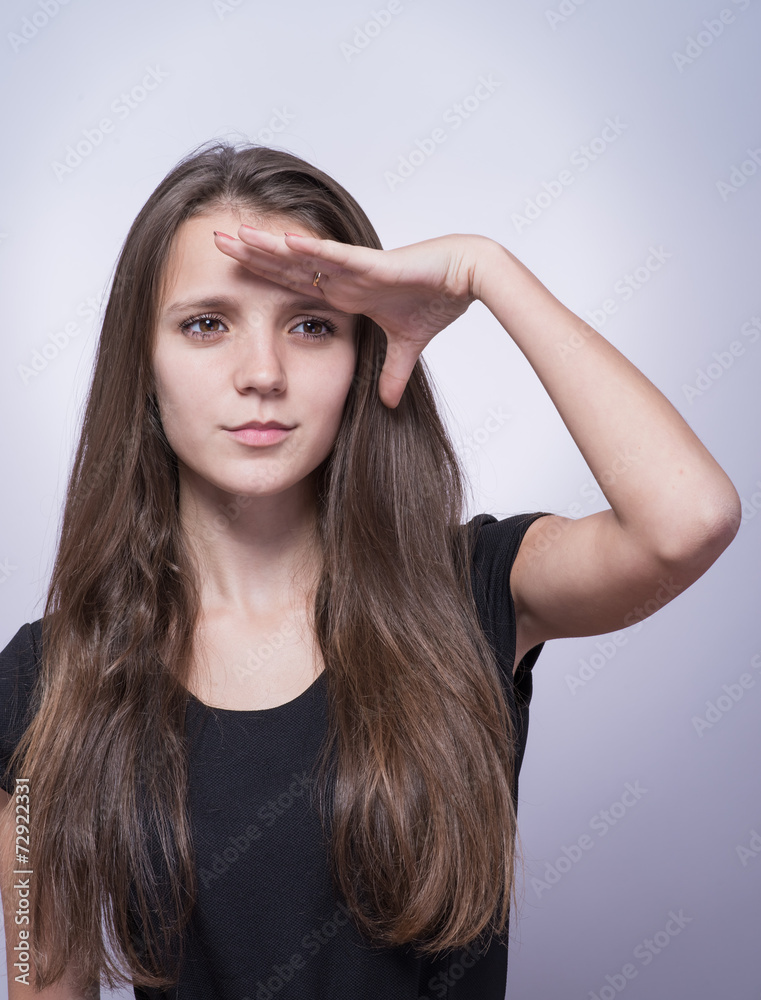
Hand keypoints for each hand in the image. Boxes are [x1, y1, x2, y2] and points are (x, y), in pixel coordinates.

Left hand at [213, 226, 495, 407]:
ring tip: (231, 235)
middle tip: (212, 242)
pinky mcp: (370, 265)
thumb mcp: (407, 347)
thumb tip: (388, 402)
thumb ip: (393, 372)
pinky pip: (332, 257)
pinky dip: (306, 251)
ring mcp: (353, 268)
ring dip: (266, 246)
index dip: (262, 278)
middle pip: (285, 265)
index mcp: (345, 293)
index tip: (230, 275)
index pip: (293, 285)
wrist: (467, 278)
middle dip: (249, 255)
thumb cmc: (438, 299)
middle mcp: (342, 277)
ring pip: (300, 255)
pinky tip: (278, 242)